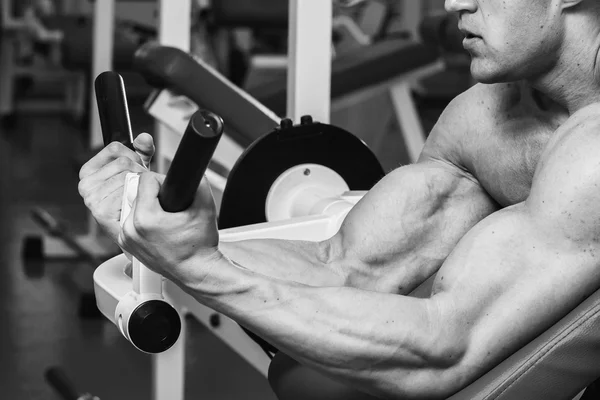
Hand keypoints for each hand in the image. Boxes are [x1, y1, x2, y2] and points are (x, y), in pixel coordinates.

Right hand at [78, 133, 154, 241]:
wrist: (136, 230)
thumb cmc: (133, 200)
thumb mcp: (138, 171)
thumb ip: (141, 152)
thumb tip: (144, 138)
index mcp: (89, 171)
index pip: (115, 147)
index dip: (133, 156)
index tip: (136, 167)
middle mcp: (86, 185)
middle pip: (124, 162)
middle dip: (139, 172)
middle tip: (139, 187)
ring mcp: (91, 199)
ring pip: (128, 177)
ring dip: (140, 186)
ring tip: (138, 196)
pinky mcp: (101, 212)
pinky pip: (128, 194)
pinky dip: (137, 198)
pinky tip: (134, 206)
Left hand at [118, 171, 221, 285]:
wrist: (196, 270)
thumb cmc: (200, 245)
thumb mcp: (205, 205)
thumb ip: (195, 180)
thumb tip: (186, 167)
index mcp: (145, 219)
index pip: (145, 179)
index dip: (163, 182)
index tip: (172, 194)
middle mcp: (129, 229)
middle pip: (135, 191)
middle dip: (152, 194)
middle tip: (168, 206)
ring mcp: (125, 238)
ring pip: (130, 204)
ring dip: (146, 205)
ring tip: (163, 217)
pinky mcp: (125, 244)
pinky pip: (128, 219)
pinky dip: (140, 218)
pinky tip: (156, 226)